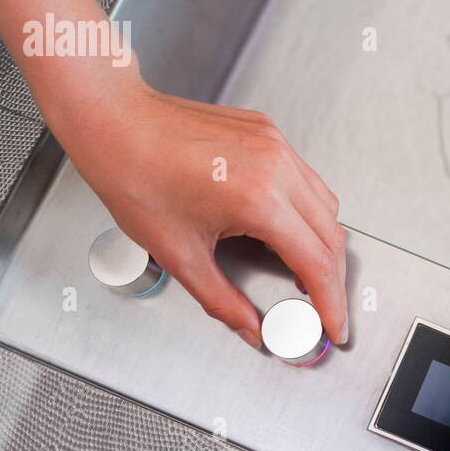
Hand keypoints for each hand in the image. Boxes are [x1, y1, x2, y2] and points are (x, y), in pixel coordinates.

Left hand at [59, 82, 348, 348]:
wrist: (116, 123)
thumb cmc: (135, 175)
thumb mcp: (179, 254)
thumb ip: (222, 300)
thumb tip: (250, 328)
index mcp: (258, 198)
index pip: (316, 262)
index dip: (330, 302)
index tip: (333, 326)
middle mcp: (277, 166)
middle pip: (332, 235)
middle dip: (331, 279)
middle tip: (320, 307)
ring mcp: (276, 145)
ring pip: (326, 205)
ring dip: (322, 244)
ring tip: (302, 271)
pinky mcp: (269, 134)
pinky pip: (306, 179)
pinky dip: (306, 212)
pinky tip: (284, 229)